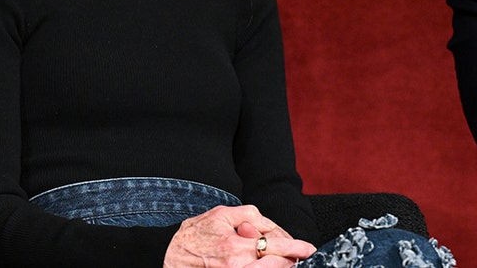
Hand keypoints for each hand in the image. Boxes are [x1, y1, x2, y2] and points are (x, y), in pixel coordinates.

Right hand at [164, 205, 316, 267]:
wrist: (167, 255)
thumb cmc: (194, 233)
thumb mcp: (223, 214)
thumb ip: (252, 217)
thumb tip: (273, 228)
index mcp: (237, 247)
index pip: (276, 248)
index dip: (297, 248)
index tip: (309, 249)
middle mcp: (238, 267)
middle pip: (276, 267)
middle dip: (289, 260)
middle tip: (294, 255)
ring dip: (276, 266)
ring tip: (280, 259)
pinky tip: (262, 262)